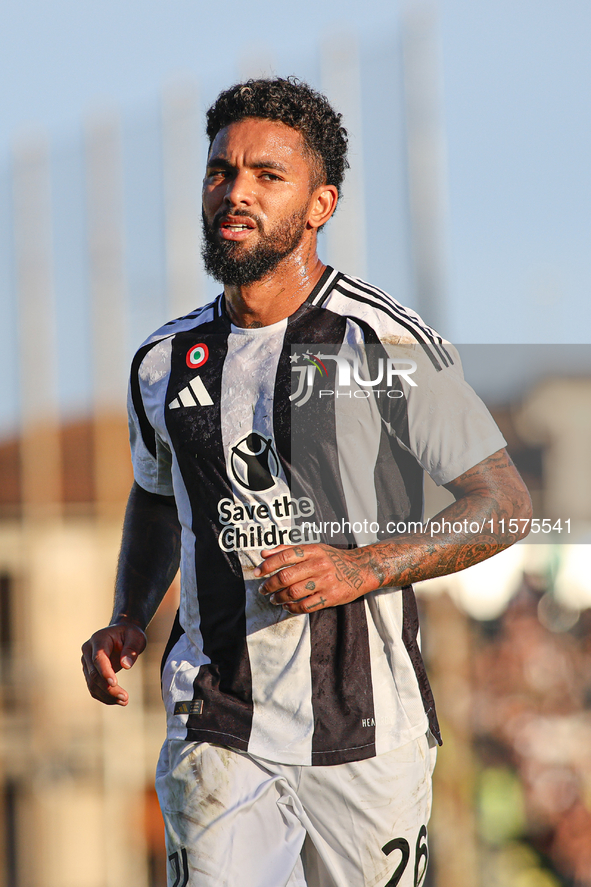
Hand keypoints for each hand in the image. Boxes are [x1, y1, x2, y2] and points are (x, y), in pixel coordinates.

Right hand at [81, 622, 146, 704]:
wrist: (121, 633)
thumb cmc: (129, 634)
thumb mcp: (136, 637)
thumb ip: (131, 648)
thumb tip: (125, 665)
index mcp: (98, 639)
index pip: (98, 658)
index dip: (105, 671)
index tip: (114, 683)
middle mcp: (88, 651)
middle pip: (94, 674)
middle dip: (109, 689)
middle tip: (125, 697)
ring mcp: (87, 662)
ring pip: (92, 684)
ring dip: (107, 695)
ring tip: (124, 701)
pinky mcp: (89, 672)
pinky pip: (94, 687)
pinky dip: (104, 696)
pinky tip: (117, 700)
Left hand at [254, 543, 377, 613]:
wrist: (361, 569)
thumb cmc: (332, 559)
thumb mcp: (313, 549)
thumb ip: (288, 550)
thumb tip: (264, 553)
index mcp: (313, 550)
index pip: (285, 556)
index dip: (268, 565)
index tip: (257, 573)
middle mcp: (319, 564)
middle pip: (287, 576)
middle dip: (270, 584)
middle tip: (263, 589)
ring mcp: (326, 581)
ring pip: (294, 592)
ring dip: (279, 597)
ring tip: (273, 599)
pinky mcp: (331, 597)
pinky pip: (306, 605)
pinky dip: (292, 608)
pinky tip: (287, 606)